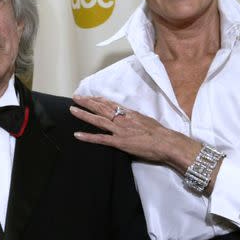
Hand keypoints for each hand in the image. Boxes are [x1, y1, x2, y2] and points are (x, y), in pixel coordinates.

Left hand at [70, 95, 199, 171]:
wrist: (167, 142)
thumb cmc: (159, 133)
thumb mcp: (145, 120)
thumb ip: (134, 118)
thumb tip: (128, 116)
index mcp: (129, 113)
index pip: (110, 103)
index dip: (98, 99)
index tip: (90, 96)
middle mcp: (122, 119)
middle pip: (101, 108)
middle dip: (87, 102)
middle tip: (75, 97)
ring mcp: (120, 130)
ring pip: (98, 120)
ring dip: (84, 114)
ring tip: (72, 109)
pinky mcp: (119, 142)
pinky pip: (101, 139)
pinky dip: (88, 136)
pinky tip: (77, 134)